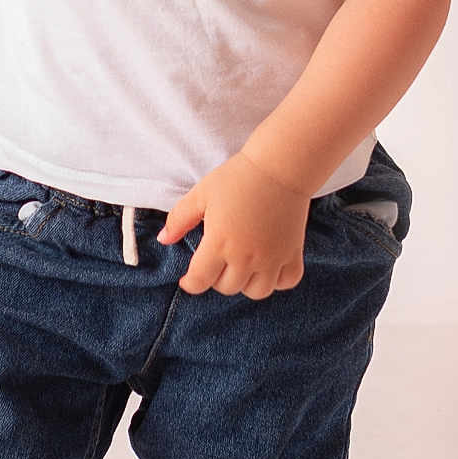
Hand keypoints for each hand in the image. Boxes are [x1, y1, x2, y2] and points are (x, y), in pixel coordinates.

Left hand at [155, 150, 311, 299]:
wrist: (279, 166)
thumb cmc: (237, 177)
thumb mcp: (201, 194)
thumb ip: (179, 219)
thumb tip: (163, 240)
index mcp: (220, 242)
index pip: (200, 280)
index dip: (190, 283)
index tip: (188, 279)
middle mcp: (247, 256)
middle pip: (227, 288)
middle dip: (216, 279)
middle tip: (215, 262)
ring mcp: (273, 257)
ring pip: (257, 292)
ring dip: (245, 284)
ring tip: (240, 266)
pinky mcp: (293, 252)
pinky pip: (288, 281)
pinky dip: (277, 280)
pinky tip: (268, 266)